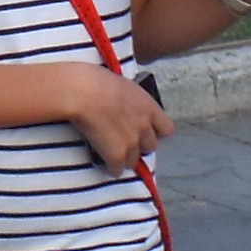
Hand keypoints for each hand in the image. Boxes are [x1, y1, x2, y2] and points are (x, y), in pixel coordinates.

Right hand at [47, 62, 173, 173]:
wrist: (84, 92)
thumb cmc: (96, 81)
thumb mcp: (122, 85)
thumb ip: (129, 100)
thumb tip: (123, 103)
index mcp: (148, 107)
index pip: (166, 128)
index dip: (156, 131)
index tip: (145, 130)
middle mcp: (144, 126)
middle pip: (151, 146)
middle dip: (140, 145)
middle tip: (127, 141)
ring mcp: (132, 142)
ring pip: (134, 160)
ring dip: (125, 158)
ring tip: (114, 153)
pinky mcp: (116, 154)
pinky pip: (117, 169)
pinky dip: (112, 168)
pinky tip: (105, 163)